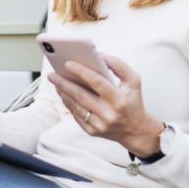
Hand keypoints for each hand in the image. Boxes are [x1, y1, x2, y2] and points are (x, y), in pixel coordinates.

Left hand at [47, 54, 164, 157]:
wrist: (136, 130)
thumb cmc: (133, 101)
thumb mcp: (133, 80)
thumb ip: (118, 65)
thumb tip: (99, 56)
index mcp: (119, 99)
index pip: (97, 82)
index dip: (81, 71)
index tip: (68, 62)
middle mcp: (108, 114)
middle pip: (81, 95)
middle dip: (64, 83)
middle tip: (53, 74)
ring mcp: (99, 125)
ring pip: (75, 106)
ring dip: (63, 93)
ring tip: (56, 81)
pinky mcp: (92, 132)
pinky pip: (76, 115)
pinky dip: (68, 103)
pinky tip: (64, 93)